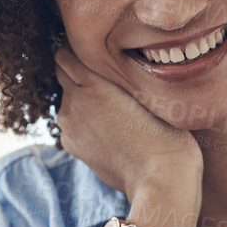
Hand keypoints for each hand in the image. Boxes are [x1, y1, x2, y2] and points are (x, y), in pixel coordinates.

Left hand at [53, 43, 202, 199]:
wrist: (159, 176)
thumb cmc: (163, 130)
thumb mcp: (144, 90)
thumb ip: (117, 75)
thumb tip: (103, 65)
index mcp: (91, 82)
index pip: (64, 54)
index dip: (76, 50)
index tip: (92, 52)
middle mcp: (73, 102)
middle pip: (63, 75)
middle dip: (78, 73)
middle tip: (106, 79)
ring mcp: (69, 127)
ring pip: (69, 102)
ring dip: (82, 100)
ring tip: (112, 109)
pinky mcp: (72, 146)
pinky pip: (72, 125)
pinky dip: (84, 123)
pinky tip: (109, 130)